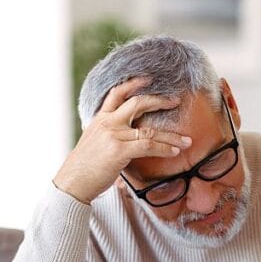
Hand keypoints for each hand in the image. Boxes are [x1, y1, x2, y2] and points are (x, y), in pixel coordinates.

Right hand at [54, 77, 191, 203]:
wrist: (73, 182)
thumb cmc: (85, 168)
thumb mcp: (94, 143)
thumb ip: (109, 136)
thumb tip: (125, 138)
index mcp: (100, 119)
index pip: (117, 93)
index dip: (133, 83)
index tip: (149, 79)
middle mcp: (107, 123)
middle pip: (137, 103)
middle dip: (159, 100)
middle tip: (176, 101)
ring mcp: (113, 135)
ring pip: (149, 130)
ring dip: (172, 136)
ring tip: (187, 141)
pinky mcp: (119, 150)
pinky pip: (148, 146)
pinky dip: (165, 149)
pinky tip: (175, 152)